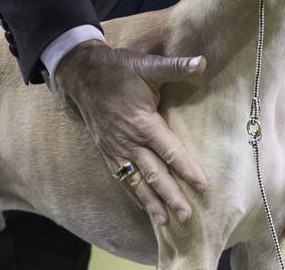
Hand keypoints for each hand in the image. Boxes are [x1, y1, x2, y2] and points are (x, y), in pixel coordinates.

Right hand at [55, 40, 208, 225]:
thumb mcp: (146, 64)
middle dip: (171, 196)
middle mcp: (129, 141)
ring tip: (166, 222)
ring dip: (151, 202)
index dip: (186, 168)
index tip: (203, 185)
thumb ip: (175, 67)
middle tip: (187, 216)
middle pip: (154, 173)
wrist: (81, 74)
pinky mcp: (106, 151)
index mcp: (142, 122)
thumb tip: (203, 63)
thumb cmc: (117, 69)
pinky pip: (121, 177)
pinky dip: (132, 193)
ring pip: (136, 181)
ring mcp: (115, 148)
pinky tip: (143, 205)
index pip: (169, 150)